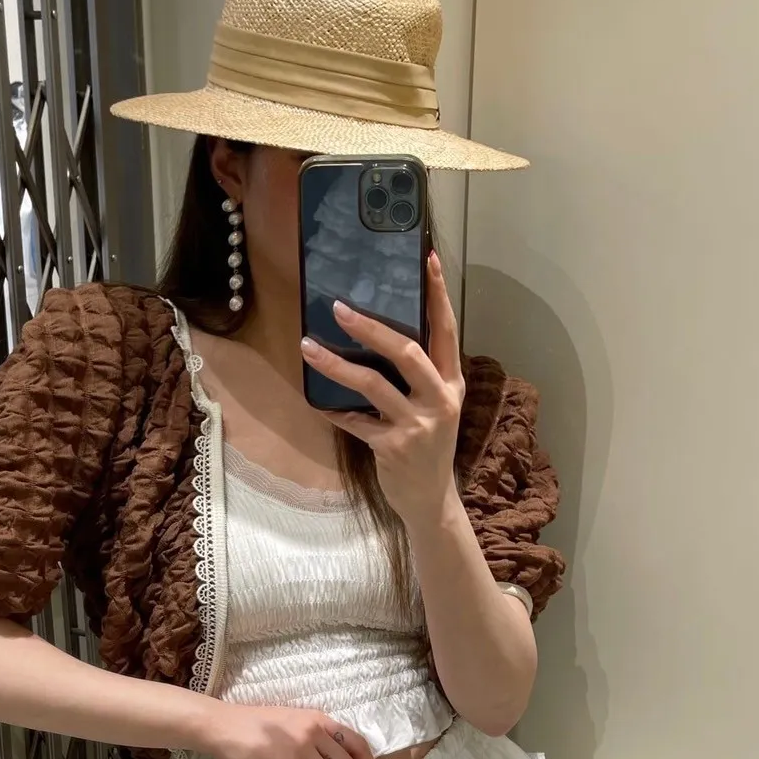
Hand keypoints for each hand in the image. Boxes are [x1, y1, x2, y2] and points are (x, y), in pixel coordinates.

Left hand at [299, 251, 464, 524]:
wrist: (431, 500)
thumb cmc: (426, 447)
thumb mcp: (433, 408)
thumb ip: (417, 376)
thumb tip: (377, 332)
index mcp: (451, 383)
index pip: (447, 330)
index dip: (438, 295)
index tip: (428, 259)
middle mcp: (440, 400)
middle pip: (407, 352)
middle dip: (371, 327)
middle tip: (339, 308)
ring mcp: (418, 425)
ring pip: (373, 384)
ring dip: (336, 365)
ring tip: (308, 347)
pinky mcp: (394, 447)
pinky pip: (355, 421)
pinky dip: (332, 410)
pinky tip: (314, 400)